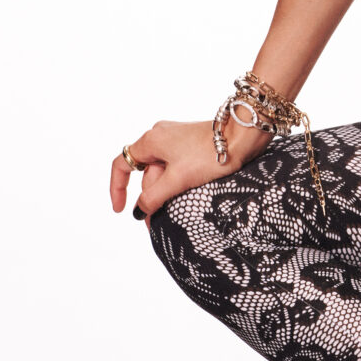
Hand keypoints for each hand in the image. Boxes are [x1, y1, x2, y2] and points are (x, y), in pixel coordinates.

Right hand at [110, 118, 272, 227]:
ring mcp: (177, 140)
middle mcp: (160, 136)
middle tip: (156, 224)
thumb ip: (153, 197)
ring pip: (162, 173)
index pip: (122, 164)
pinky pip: (176, 168)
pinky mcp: (191, 145)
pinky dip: (176, 185)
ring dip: (164, 194)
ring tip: (172, 216)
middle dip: (149, 198)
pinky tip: (184, 201)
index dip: (117, 188)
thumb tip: (138, 211)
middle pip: (145, 174)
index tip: (121, 209)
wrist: (243, 136)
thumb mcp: (177, 180)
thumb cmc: (210, 153)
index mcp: (151, 140)